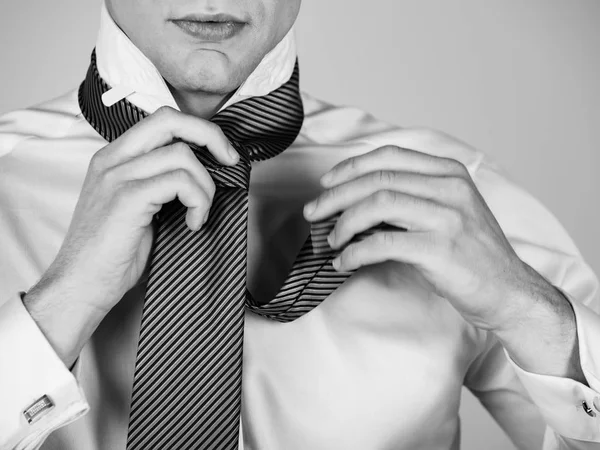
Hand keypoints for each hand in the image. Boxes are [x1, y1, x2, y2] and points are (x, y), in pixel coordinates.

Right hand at [24, 106, 238, 365]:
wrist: (80, 286)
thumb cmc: (112, 253)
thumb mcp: (136, 206)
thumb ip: (159, 182)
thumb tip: (204, 172)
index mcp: (114, 158)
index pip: (161, 119)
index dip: (198, 129)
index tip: (222, 153)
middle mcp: (112, 159)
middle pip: (170, 120)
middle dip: (211, 136)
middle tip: (230, 161)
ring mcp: (117, 176)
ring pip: (182, 155)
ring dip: (204, 186)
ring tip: (199, 213)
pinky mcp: (126, 198)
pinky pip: (179, 182)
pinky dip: (197, 201)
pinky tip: (192, 223)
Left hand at [303, 137, 539, 331]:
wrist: (507, 290)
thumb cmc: (471, 253)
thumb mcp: (449, 210)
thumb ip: (412, 196)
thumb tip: (355, 199)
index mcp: (449, 173)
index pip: (389, 156)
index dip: (351, 167)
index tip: (326, 183)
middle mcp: (449, 188)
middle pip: (377, 179)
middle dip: (336, 195)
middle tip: (314, 212)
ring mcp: (447, 217)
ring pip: (377, 204)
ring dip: (344, 223)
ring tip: (331, 240)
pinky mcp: (440, 249)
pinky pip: (382, 243)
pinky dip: (355, 252)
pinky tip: (345, 261)